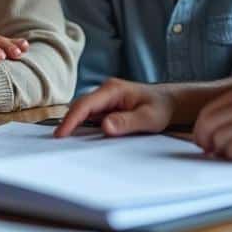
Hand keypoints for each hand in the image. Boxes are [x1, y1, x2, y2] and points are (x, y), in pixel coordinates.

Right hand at [54, 78, 173, 137]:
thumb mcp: (149, 118)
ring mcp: (105, 99)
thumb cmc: (162, 108)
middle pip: (80, 106)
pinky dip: (84, 125)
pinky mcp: (106, 107)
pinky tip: (81, 137)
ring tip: (66, 141)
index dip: (71, 120)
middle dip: (68, 122)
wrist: (172, 102)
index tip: (61, 134)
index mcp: (113, 90)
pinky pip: (90, 115)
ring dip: (75, 124)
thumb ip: (127, 122)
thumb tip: (105, 127)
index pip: (85, 104)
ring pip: (83, 111)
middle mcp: (106, 91)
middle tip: (59, 141)